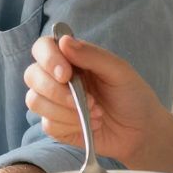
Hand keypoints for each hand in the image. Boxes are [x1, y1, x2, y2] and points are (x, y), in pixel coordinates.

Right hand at [23, 33, 172, 166]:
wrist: (141, 131)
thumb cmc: (132, 96)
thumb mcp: (119, 71)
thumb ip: (92, 55)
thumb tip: (63, 41)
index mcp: (72, 58)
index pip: (43, 48)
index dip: (48, 59)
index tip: (66, 74)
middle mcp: (58, 77)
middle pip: (32, 75)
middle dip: (56, 91)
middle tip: (89, 101)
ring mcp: (54, 102)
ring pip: (35, 101)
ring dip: (65, 110)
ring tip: (95, 112)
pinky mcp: (56, 126)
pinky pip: (47, 124)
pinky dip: (70, 125)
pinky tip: (90, 125)